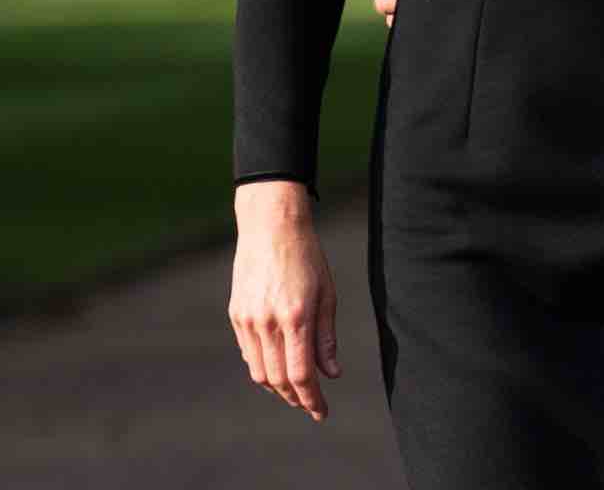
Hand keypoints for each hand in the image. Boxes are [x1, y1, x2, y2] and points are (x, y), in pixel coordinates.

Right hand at [228, 181, 339, 421]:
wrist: (271, 229)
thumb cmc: (307, 258)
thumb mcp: (328, 294)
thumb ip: (327, 337)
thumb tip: (331, 373)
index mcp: (295, 317)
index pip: (300, 374)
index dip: (311, 399)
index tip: (321, 412)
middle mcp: (267, 323)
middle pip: (278, 379)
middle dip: (295, 398)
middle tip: (311, 406)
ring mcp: (247, 320)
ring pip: (259, 371)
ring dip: (277, 387)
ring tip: (295, 392)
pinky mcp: (235, 315)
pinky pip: (248, 353)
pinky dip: (263, 366)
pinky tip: (277, 367)